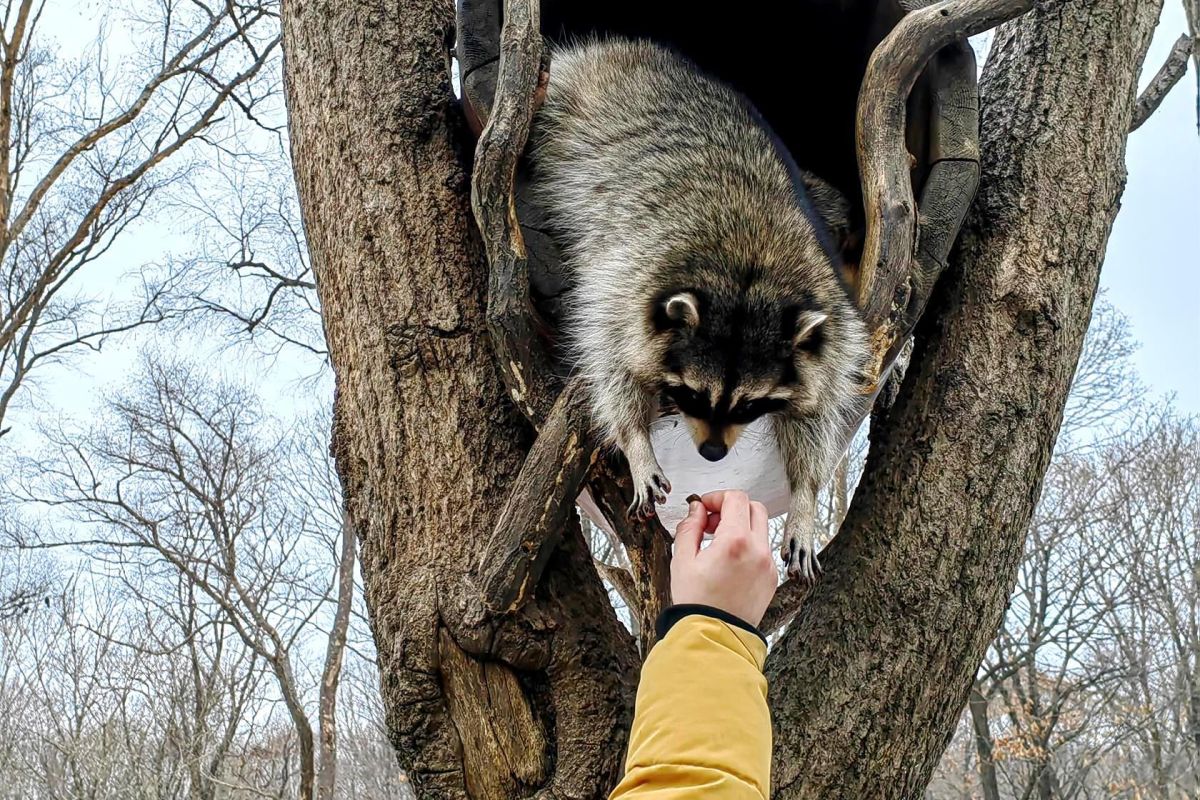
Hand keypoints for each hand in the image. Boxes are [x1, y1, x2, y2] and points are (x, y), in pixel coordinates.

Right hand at [670, 490, 778, 627]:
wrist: (714, 637)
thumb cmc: (696, 603)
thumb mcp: (682, 560)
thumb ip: (689, 527)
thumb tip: (697, 509)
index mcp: (735, 541)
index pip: (735, 499)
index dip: (717, 497)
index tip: (704, 507)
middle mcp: (758, 550)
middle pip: (754, 508)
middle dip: (732, 508)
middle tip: (711, 523)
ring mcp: (768, 565)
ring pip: (761, 529)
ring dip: (741, 526)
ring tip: (718, 544)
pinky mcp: (771, 578)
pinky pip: (763, 550)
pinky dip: (748, 546)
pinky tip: (729, 562)